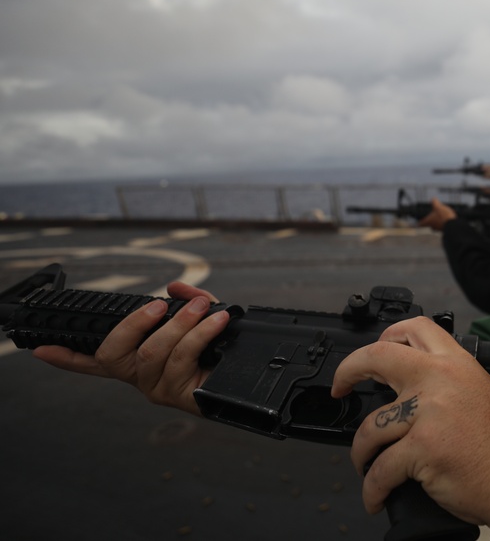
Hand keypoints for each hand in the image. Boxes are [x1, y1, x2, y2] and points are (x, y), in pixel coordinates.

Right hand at [32, 282, 230, 415]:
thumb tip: (175, 288)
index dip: (66, 358)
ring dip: (179, 324)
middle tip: (158, 305)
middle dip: (134, 324)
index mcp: (138, 363)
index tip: (40, 349)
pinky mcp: (182, 396)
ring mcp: (160, 389)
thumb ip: (187, 303)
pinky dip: (201, 334)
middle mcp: (142, 378)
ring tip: (203, 308)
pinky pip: (184, 359)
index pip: (94, 363)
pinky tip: (217, 322)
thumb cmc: (222, 352)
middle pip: (114, 355)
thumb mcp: (201, 322)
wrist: (254, 382)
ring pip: (154, 353)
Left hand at [331, 316, 489, 540]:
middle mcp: (441, 381)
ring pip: (370, 426)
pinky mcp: (423, 448)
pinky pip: (380, 469)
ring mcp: (430, 413)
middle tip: (341, 387)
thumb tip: (409, 396)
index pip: (416, 329)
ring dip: (361, 452)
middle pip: (377, 357)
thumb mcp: (483, 397)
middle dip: (348, 371)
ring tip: (366, 465)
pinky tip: (377, 497)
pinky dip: (373, 489)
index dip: (387, 335)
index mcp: (459, 365)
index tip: (373, 351)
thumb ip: (448, 387)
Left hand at [417, 198, 457, 230]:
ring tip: (440, 215)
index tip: (417, 222)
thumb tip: (433, 199)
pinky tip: (446, 218)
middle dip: (430, 220)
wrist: (453, 224)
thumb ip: (435, 203)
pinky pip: (442, 225)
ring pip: (435, 225)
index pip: (420, 224)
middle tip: (431, 215)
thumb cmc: (443, 216)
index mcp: (428, 222)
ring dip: (437, 221)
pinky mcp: (444, 229)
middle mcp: (432, 227)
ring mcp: (438, 229)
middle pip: (428, 224)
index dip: (419, 222)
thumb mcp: (438, 207)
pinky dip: (443, 222)